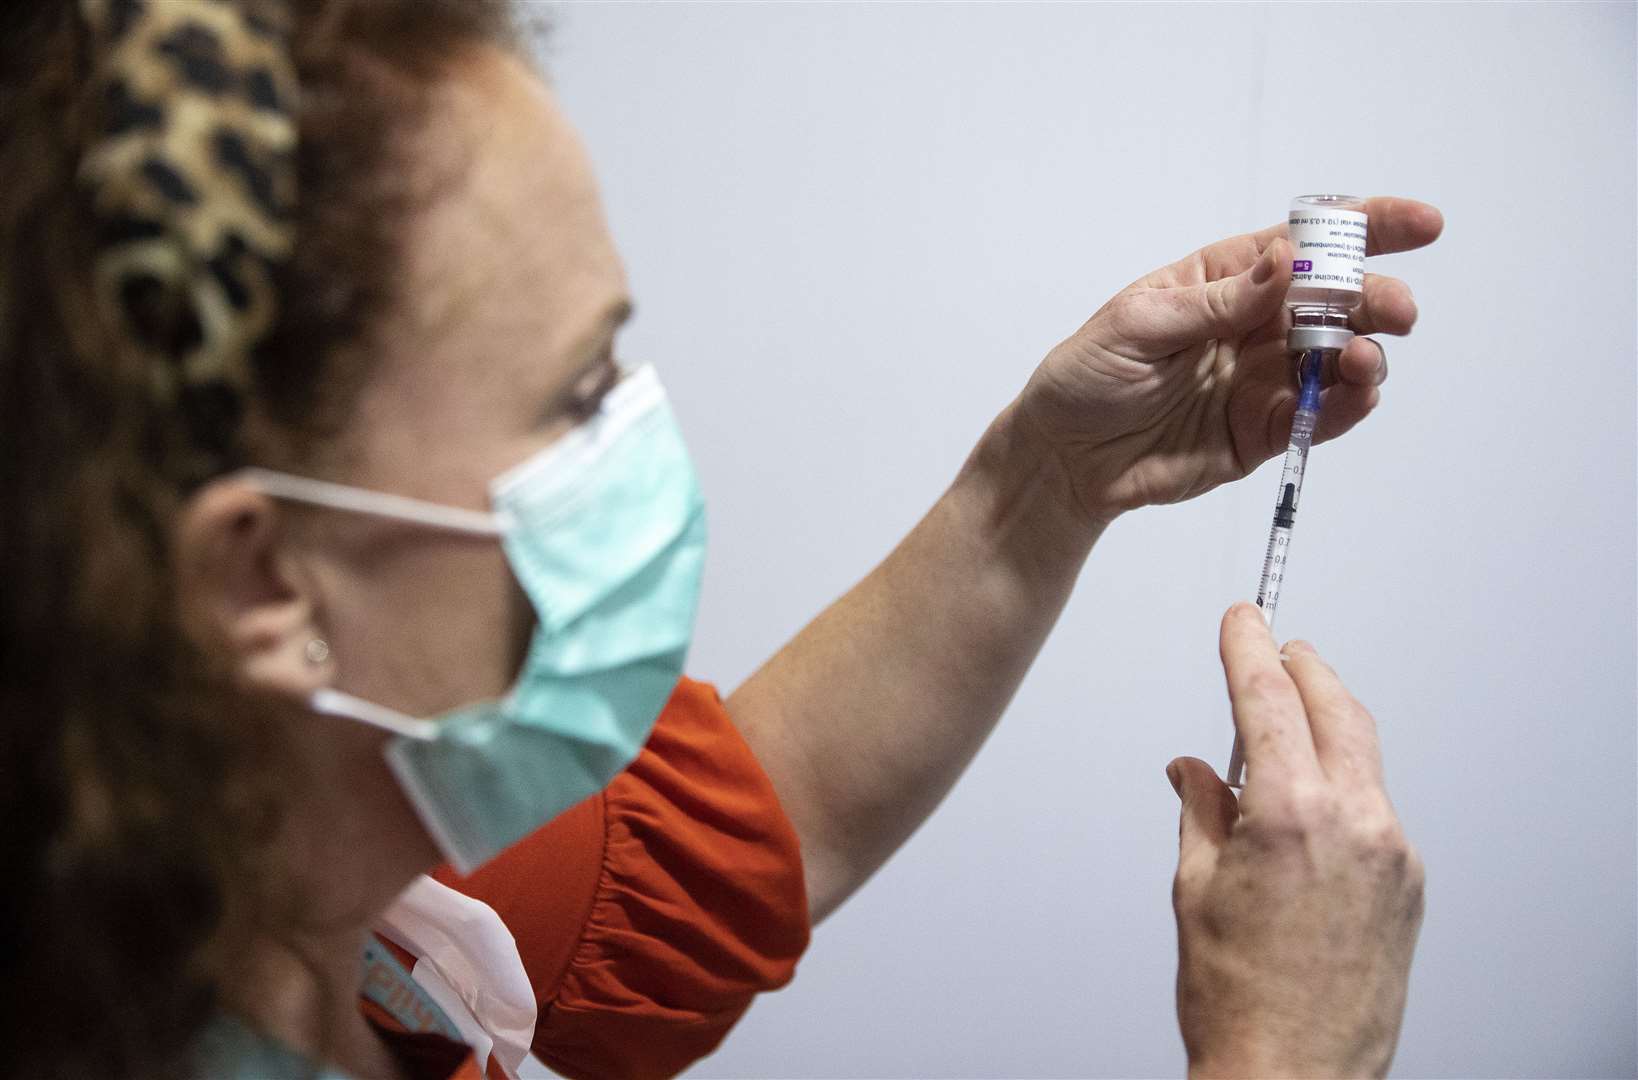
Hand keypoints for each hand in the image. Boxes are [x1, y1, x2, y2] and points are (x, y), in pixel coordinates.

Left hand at [1016, 198, 1442, 523]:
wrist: (1064, 459)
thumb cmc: (1086, 377)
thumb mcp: (1138, 326)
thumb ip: (1215, 303)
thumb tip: (1282, 262)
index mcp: (1225, 278)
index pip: (1305, 243)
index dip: (1367, 228)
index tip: (1422, 225)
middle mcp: (1256, 323)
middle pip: (1337, 300)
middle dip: (1375, 299)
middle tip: (1395, 311)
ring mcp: (1265, 377)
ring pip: (1340, 358)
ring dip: (1366, 354)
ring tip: (1361, 361)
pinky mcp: (1265, 430)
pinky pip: (1322, 414)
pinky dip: (1348, 404)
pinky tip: (1357, 394)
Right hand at [1167, 604, 1424, 1077]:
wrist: (1294, 1075)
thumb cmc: (1238, 999)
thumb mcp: (1195, 888)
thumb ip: (1202, 811)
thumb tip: (1197, 771)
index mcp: (1291, 817)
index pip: (1268, 698)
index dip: (1249, 646)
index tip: (1242, 617)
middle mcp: (1355, 825)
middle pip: (1333, 708)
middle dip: (1300, 667)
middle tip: (1274, 645)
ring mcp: (1392, 854)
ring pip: (1362, 753)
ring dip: (1324, 720)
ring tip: (1282, 719)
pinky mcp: (1408, 883)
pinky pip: (1375, 804)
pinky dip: (1341, 779)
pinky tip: (1306, 793)